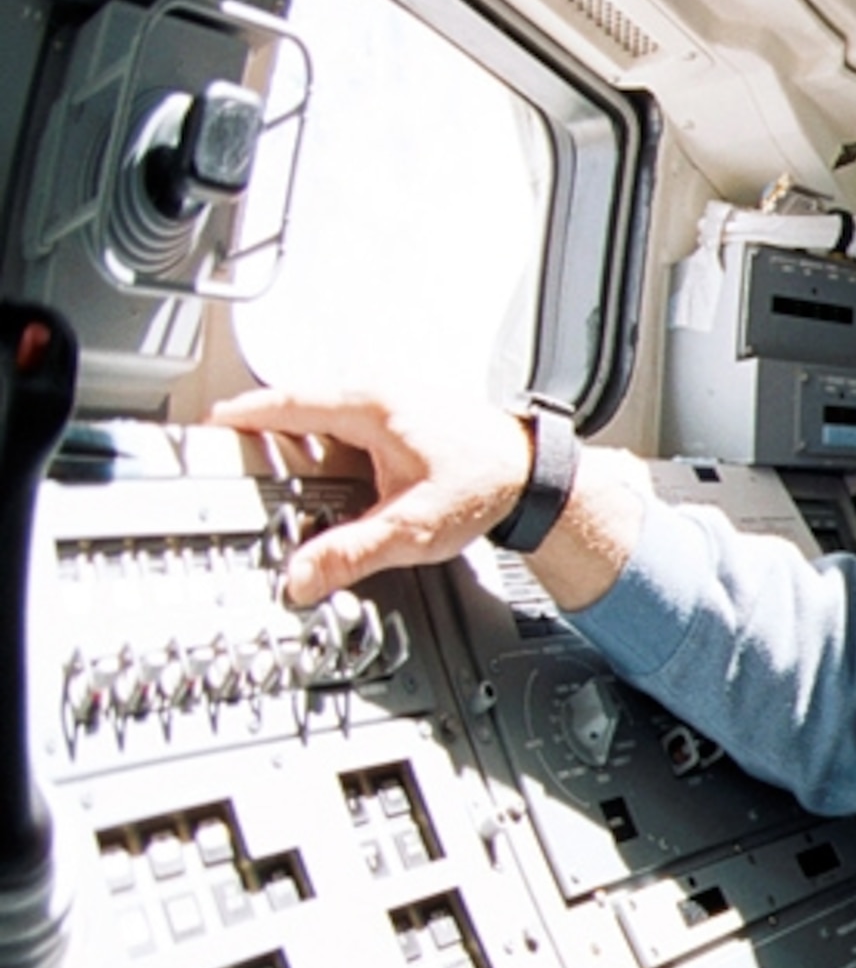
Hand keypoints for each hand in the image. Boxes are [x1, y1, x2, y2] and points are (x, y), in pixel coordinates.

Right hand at [205, 384, 529, 605]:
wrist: (535, 477)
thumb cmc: (488, 485)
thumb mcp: (411, 528)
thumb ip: (350, 553)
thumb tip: (302, 576)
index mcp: (370, 403)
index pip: (284, 402)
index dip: (241, 418)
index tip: (208, 430)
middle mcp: (378, 390)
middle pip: (297, 405)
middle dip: (262, 434)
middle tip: (232, 462)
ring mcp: (390, 397)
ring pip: (321, 412)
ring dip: (295, 438)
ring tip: (268, 471)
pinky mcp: (402, 413)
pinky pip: (344, 420)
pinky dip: (323, 441)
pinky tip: (320, 472)